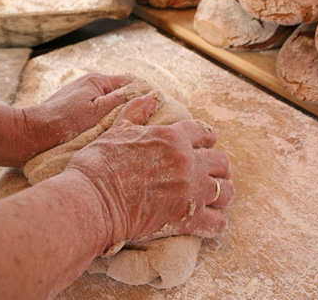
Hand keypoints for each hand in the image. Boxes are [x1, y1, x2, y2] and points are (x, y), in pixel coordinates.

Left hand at [17, 73, 149, 162]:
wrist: (32, 134)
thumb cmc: (64, 123)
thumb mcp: (98, 111)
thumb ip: (123, 99)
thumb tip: (149, 92)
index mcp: (98, 81)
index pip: (132, 81)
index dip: (148, 92)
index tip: (161, 106)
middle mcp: (91, 83)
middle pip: (123, 89)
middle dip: (138, 101)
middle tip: (153, 117)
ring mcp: (83, 95)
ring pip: (112, 100)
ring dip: (124, 109)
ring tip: (137, 125)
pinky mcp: (77, 107)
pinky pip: (101, 108)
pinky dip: (111, 115)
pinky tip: (116, 129)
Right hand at [65, 91, 233, 249]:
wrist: (91, 199)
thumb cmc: (100, 162)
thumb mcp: (119, 128)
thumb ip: (139, 110)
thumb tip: (153, 94)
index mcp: (174, 137)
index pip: (206, 133)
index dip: (207, 139)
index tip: (205, 146)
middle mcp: (188, 161)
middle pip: (222, 162)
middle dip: (218, 168)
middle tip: (209, 174)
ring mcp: (190, 190)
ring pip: (225, 191)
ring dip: (220, 194)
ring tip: (212, 198)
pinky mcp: (187, 218)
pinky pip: (217, 223)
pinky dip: (215, 224)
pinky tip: (209, 222)